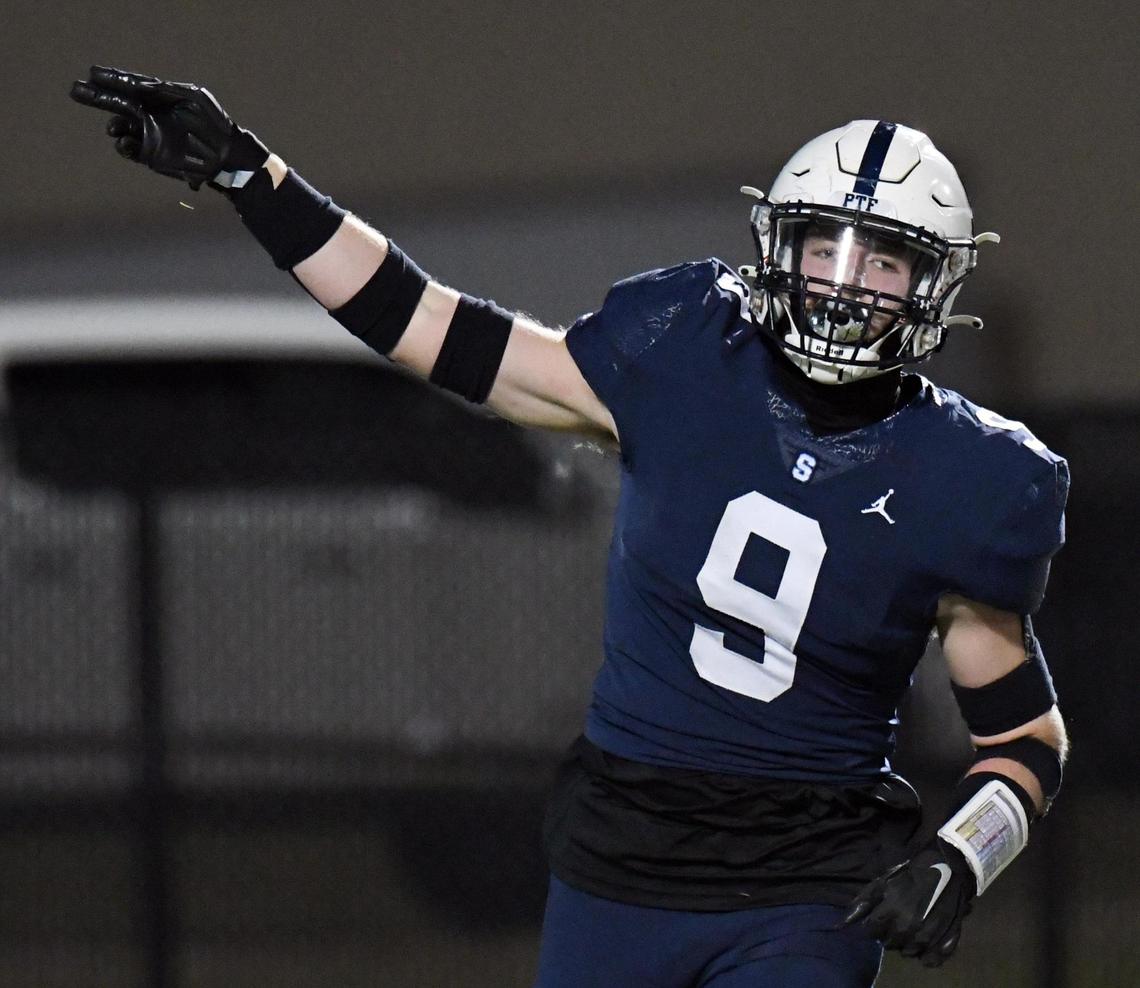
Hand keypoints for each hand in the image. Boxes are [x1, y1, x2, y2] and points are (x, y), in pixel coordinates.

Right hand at [70, 66, 267, 191]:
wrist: (225, 154)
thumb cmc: (213, 121)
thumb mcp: (192, 96)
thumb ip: (164, 89)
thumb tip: (139, 84)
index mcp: (159, 98)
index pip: (130, 86)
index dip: (112, 79)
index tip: (94, 73)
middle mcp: (150, 115)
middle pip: (118, 104)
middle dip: (97, 97)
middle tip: (75, 90)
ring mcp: (150, 135)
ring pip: (121, 128)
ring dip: (113, 125)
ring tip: (112, 127)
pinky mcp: (152, 155)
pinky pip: (131, 149)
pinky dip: (123, 145)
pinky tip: (122, 142)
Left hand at [844, 837, 975, 967]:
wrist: (946, 869)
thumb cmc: (909, 874)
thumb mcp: (882, 882)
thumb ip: (862, 903)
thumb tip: (841, 924)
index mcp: (890, 911)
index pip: (871, 932)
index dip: (872, 926)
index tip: (878, 918)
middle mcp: (907, 927)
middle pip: (888, 943)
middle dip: (887, 934)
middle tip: (894, 921)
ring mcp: (927, 936)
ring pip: (907, 952)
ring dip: (904, 943)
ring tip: (908, 928)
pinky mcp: (945, 941)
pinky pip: (930, 959)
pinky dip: (925, 955)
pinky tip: (923, 943)